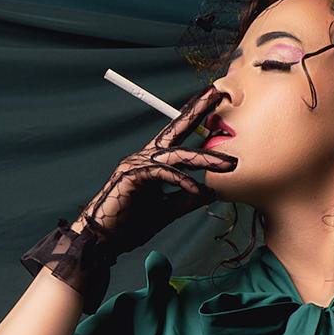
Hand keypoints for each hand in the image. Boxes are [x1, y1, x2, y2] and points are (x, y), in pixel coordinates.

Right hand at [21, 87, 234, 305]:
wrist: (103, 240)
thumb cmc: (130, 225)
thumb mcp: (168, 210)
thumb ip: (187, 199)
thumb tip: (211, 191)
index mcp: (153, 162)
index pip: (178, 136)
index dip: (195, 118)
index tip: (215, 101)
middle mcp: (145, 157)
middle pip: (177, 130)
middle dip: (198, 111)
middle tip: (219, 94)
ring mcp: (137, 164)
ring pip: (177, 156)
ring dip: (205, 160)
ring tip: (230, 165)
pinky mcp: (132, 175)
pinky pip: (163, 174)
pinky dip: (182, 182)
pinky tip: (197, 189)